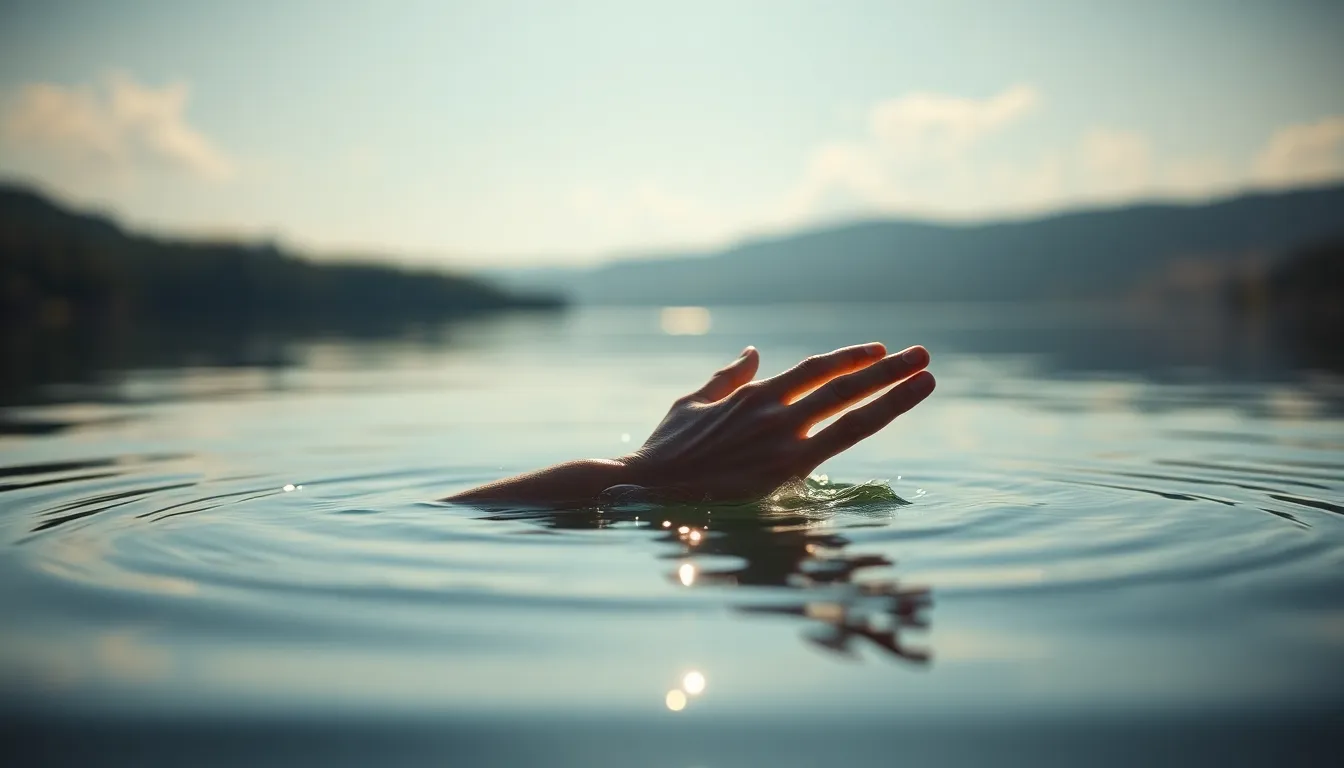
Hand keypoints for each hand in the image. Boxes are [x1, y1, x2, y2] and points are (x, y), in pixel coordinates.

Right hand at [620, 343, 934, 501]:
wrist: (647, 486)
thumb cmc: (667, 448)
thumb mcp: (692, 402)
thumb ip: (727, 377)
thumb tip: (754, 353)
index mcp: (754, 394)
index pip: (814, 369)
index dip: (849, 358)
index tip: (878, 351)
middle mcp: (775, 412)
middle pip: (843, 385)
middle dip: (888, 369)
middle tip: (923, 356)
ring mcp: (782, 441)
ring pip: (851, 411)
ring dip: (893, 393)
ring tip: (925, 378)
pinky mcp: (784, 471)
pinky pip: (839, 445)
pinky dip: (871, 425)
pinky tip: (894, 415)